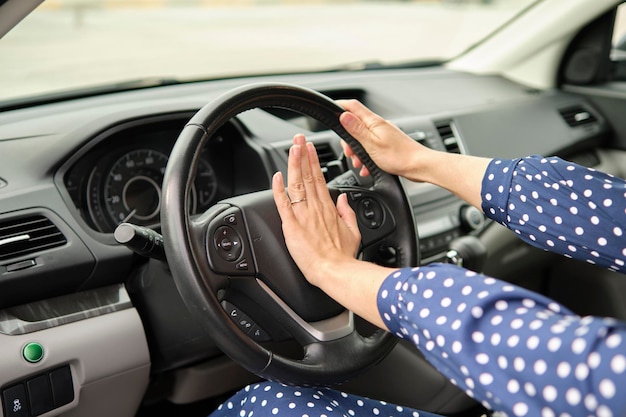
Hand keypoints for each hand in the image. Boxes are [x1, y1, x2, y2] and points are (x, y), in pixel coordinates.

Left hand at [272, 134, 360, 287]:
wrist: (335, 272)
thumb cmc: (344, 257)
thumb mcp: (353, 231)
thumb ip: (347, 212)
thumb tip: (343, 198)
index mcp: (329, 209)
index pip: (320, 179)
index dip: (314, 161)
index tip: (311, 148)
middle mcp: (316, 208)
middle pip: (308, 176)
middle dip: (303, 155)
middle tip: (299, 139)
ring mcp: (304, 215)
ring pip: (297, 184)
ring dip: (294, 164)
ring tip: (292, 148)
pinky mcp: (292, 226)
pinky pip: (283, 204)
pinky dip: (279, 189)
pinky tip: (277, 176)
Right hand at [337, 99, 430, 181]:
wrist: (419, 166)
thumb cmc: (399, 156)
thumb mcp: (371, 144)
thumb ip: (356, 129)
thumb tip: (343, 116)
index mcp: (374, 122)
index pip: (353, 106)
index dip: (340, 106)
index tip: (331, 109)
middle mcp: (379, 125)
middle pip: (356, 124)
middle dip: (348, 139)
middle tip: (349, 152)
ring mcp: (384, 134)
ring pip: (363, 139)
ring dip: (357, 151)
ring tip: (359, 163)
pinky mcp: (388, 144)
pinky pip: (372, 148)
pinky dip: (367, 157)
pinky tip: (368, 167)